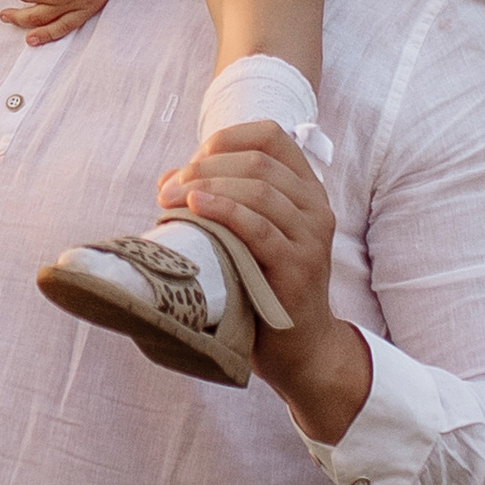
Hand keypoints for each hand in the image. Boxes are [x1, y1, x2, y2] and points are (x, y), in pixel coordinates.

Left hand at [158, 121, 369, 442]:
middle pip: (257, 161)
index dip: (227, 138)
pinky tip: (195, 207)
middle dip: (205, 166)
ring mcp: (312, 238)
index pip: (271, 135)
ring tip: (170, 199)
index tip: (193, 159)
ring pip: (260, 189)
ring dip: (206, 186)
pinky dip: (224, 211)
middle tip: (169, 188)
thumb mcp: (244, 236)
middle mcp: (316, 207)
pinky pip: (260, 229)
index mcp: (305, 190)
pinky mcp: (299, 268)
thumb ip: (216, 201)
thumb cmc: (263, 286)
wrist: (299, 349)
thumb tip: (168, 178)